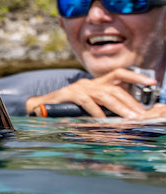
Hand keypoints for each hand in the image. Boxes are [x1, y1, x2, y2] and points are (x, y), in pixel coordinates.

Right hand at [26, 68, 158, 118]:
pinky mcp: (69, 94)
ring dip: (119, 108)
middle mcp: (89, 83)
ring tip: (130, 119)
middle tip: (141, 115)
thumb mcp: (89, 106)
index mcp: (96, 83)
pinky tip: (103, 120)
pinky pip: (87, 101)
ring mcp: (79, 87)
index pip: (119, 74)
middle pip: (115, 89)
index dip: (135, 76)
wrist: (41, 108)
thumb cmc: (67, 109)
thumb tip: (127, 116)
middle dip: (131, 103)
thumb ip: (104, 107)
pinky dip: (96, 111)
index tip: (152, 82)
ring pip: (105, 95)